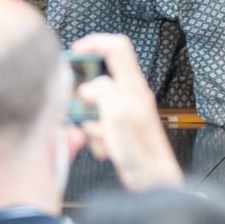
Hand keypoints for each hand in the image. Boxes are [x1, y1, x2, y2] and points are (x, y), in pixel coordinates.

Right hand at [70, 33, 182, 191]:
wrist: (151, 180)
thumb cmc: (140, 149)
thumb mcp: (117, 114)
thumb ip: (102, 91)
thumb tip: (87, 87)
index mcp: (133, 85)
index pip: (116, 47)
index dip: (94, 43)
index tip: (73, 52)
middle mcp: (130, 94)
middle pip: (99, 79)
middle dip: (85, 98)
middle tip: (85, 115)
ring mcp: (125, 111)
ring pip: (94, 106)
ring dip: (91, 124)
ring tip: (104, 139)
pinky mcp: (119, 129)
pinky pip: (97, 125)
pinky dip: (97, 137)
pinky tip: (108, 150)